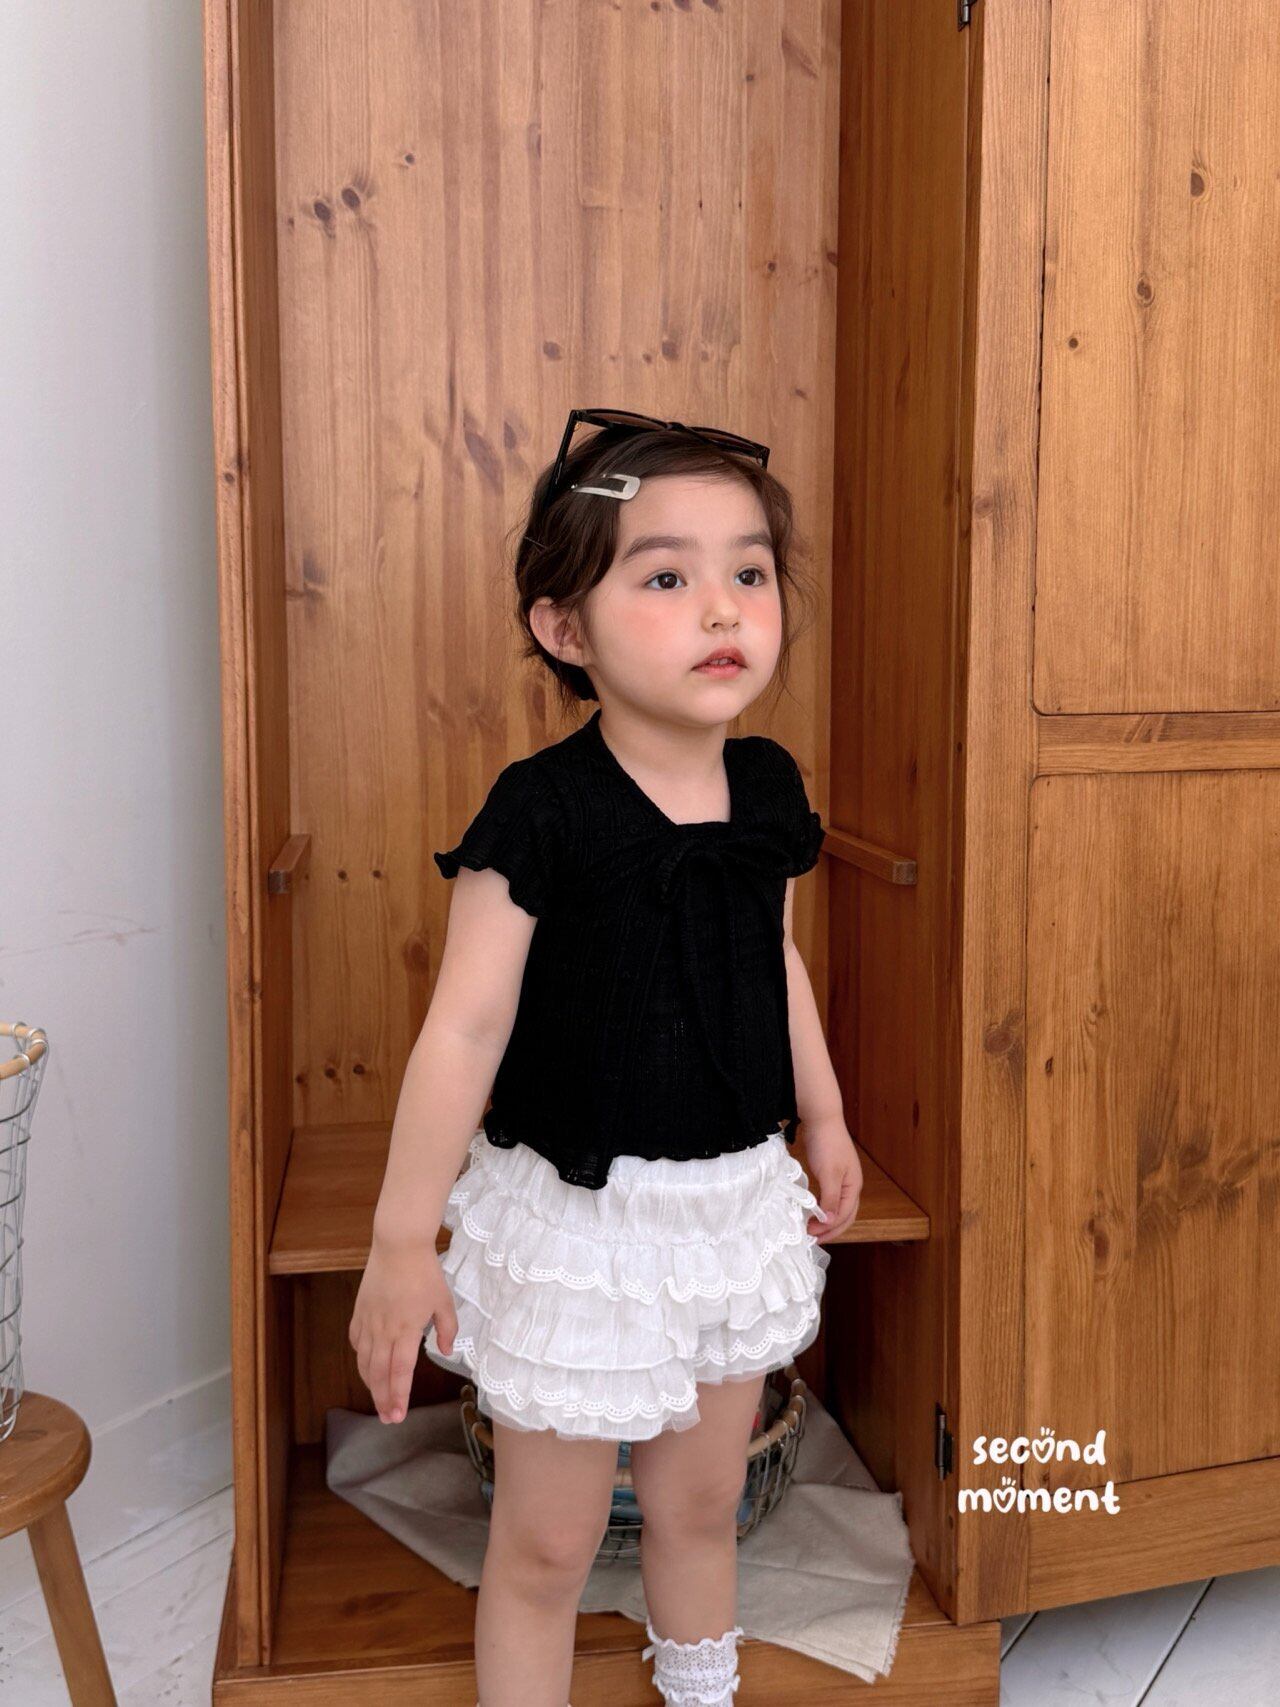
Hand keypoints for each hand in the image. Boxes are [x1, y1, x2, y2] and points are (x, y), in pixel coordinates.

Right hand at [349, 1236, 457, 1423]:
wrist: (399, 1245)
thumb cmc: (425, 1272)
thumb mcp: (444, 1301)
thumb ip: (447, 1328)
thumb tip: (446, 1350)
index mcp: (406, 1330)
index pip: (400, 1372)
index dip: (398, 1396)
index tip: (398, 1415)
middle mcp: (384, 1330)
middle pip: (379, 1373)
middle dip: (383, 1399)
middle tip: (388, 1418)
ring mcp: (368, 1321)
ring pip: (364, 1360)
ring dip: (370, 1383)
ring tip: (378, 1398)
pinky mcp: (360, 1311)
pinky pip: (356, 1341)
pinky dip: (360, 1357)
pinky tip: (366, 1365)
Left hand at [800, 1119, 862, 1243]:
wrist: (822, 1118)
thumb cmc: (827, 1144)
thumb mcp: (829, 1174)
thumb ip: (830, 1199)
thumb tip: (829, 1221)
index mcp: (854, 1187)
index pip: (844, 1216)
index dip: (829, 1228)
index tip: (810, 1234)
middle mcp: (851, 1185)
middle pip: (846, 1215)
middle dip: (831, 1229)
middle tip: (813, 1239)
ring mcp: (843, 1179)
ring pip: (839, 1207)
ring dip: (828, 1220)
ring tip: (813, 1229)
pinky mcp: (832, 1173)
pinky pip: (831, 1197)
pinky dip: (824, 1208)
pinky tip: (813, 1210)